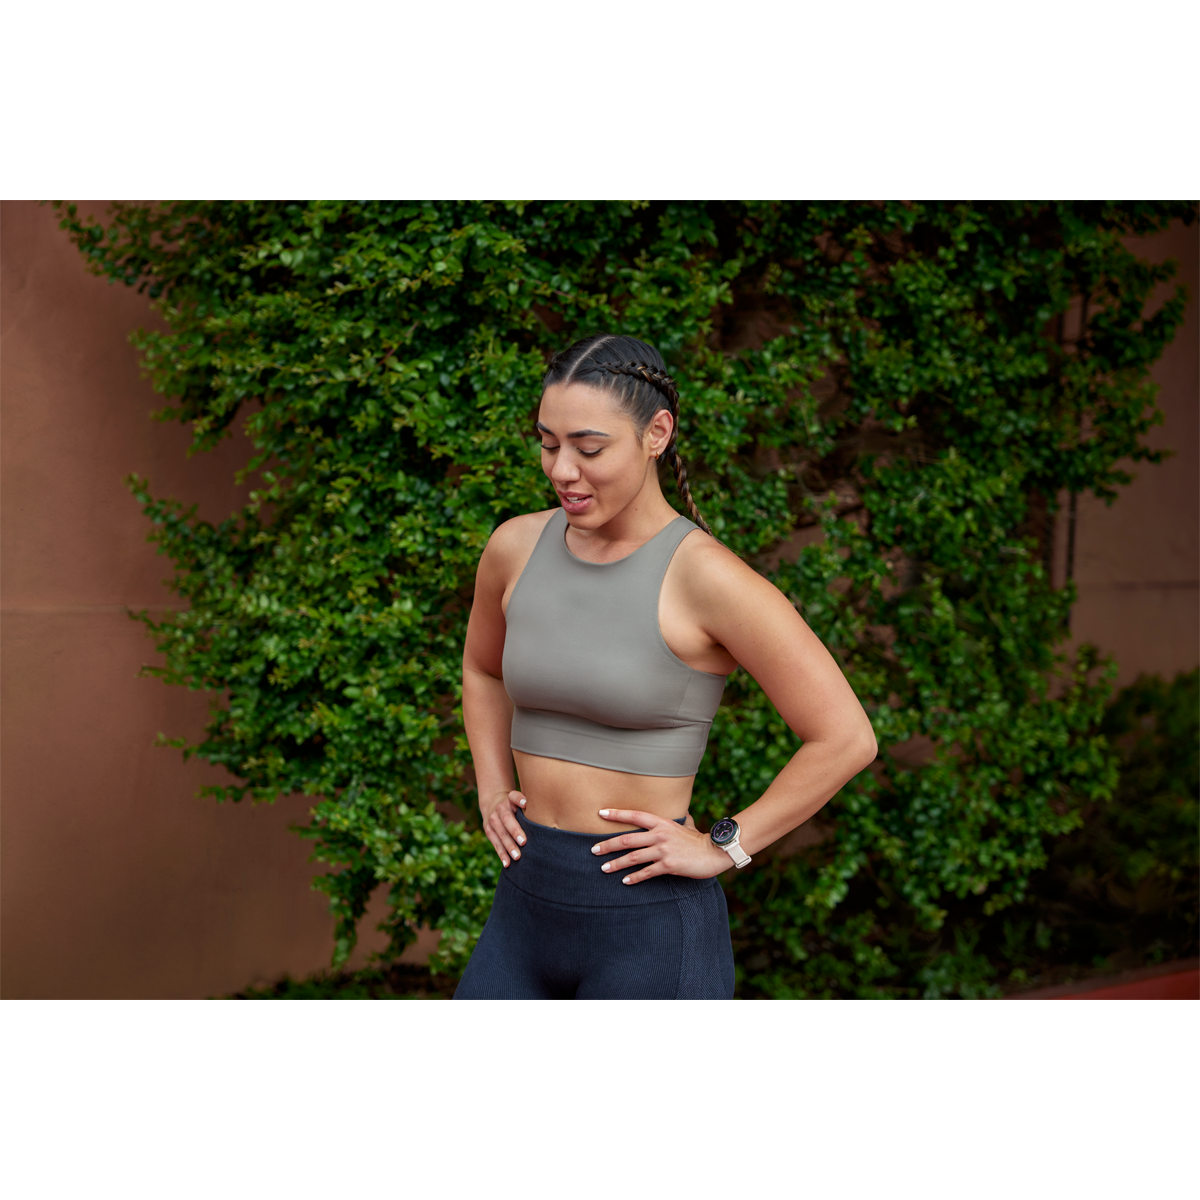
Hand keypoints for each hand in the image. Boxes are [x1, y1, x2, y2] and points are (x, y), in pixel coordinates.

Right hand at [481, 789, 526, 867]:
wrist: (493, 806)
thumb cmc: (515, 806)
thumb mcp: (520, 802)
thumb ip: (529, 805)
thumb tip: (543, 811)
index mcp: (510, 800)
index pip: (514, 796)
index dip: (519, 799)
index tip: (526, 804)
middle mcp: (500, 809)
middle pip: (507, 819)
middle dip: (515, 831)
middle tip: (524, 842)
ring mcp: (492, 820)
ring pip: (501, 834)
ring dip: (509, 846)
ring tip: (517, 857)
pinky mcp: (489, 831)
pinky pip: (495, 844)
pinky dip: (502, 854)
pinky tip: (507, 863)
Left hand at [590, 808, 731, 884]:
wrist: (714, 852)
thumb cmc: (698, 839)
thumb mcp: (686, 825)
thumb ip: (678, 819)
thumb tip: (680, 812)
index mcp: (662, 822)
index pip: (635, 815)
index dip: (617, 814)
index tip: (601, 813)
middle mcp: (660, 834)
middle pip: (627, 839)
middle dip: (608, 845)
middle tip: (593, 850)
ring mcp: (663, 850)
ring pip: (633, 857)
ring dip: (616, 863)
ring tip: (604, 868)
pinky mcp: (668, 866)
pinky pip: (646, 872)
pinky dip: (634, 877)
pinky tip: (625, 881)